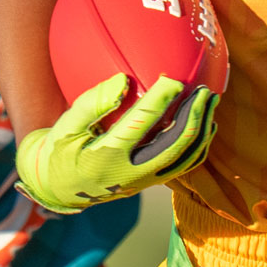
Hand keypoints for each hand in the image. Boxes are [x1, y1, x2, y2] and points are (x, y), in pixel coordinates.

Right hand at [13, 75, 214, 214]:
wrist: (56, 187)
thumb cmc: (58, 150)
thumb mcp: (65, 126)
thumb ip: (92, 103)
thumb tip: (122, 80)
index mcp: (107, 156)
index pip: (141, 124)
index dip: (161, 100)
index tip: (174, 78)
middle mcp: (131, 173)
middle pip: (174, 146)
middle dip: (194, 117)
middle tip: (204, 90)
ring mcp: (143, 181)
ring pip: (184, 159)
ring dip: (202, 131)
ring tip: (210, 103)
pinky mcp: (150, 182)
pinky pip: (182, 166)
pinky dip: (198, 147)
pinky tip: (205, 126)